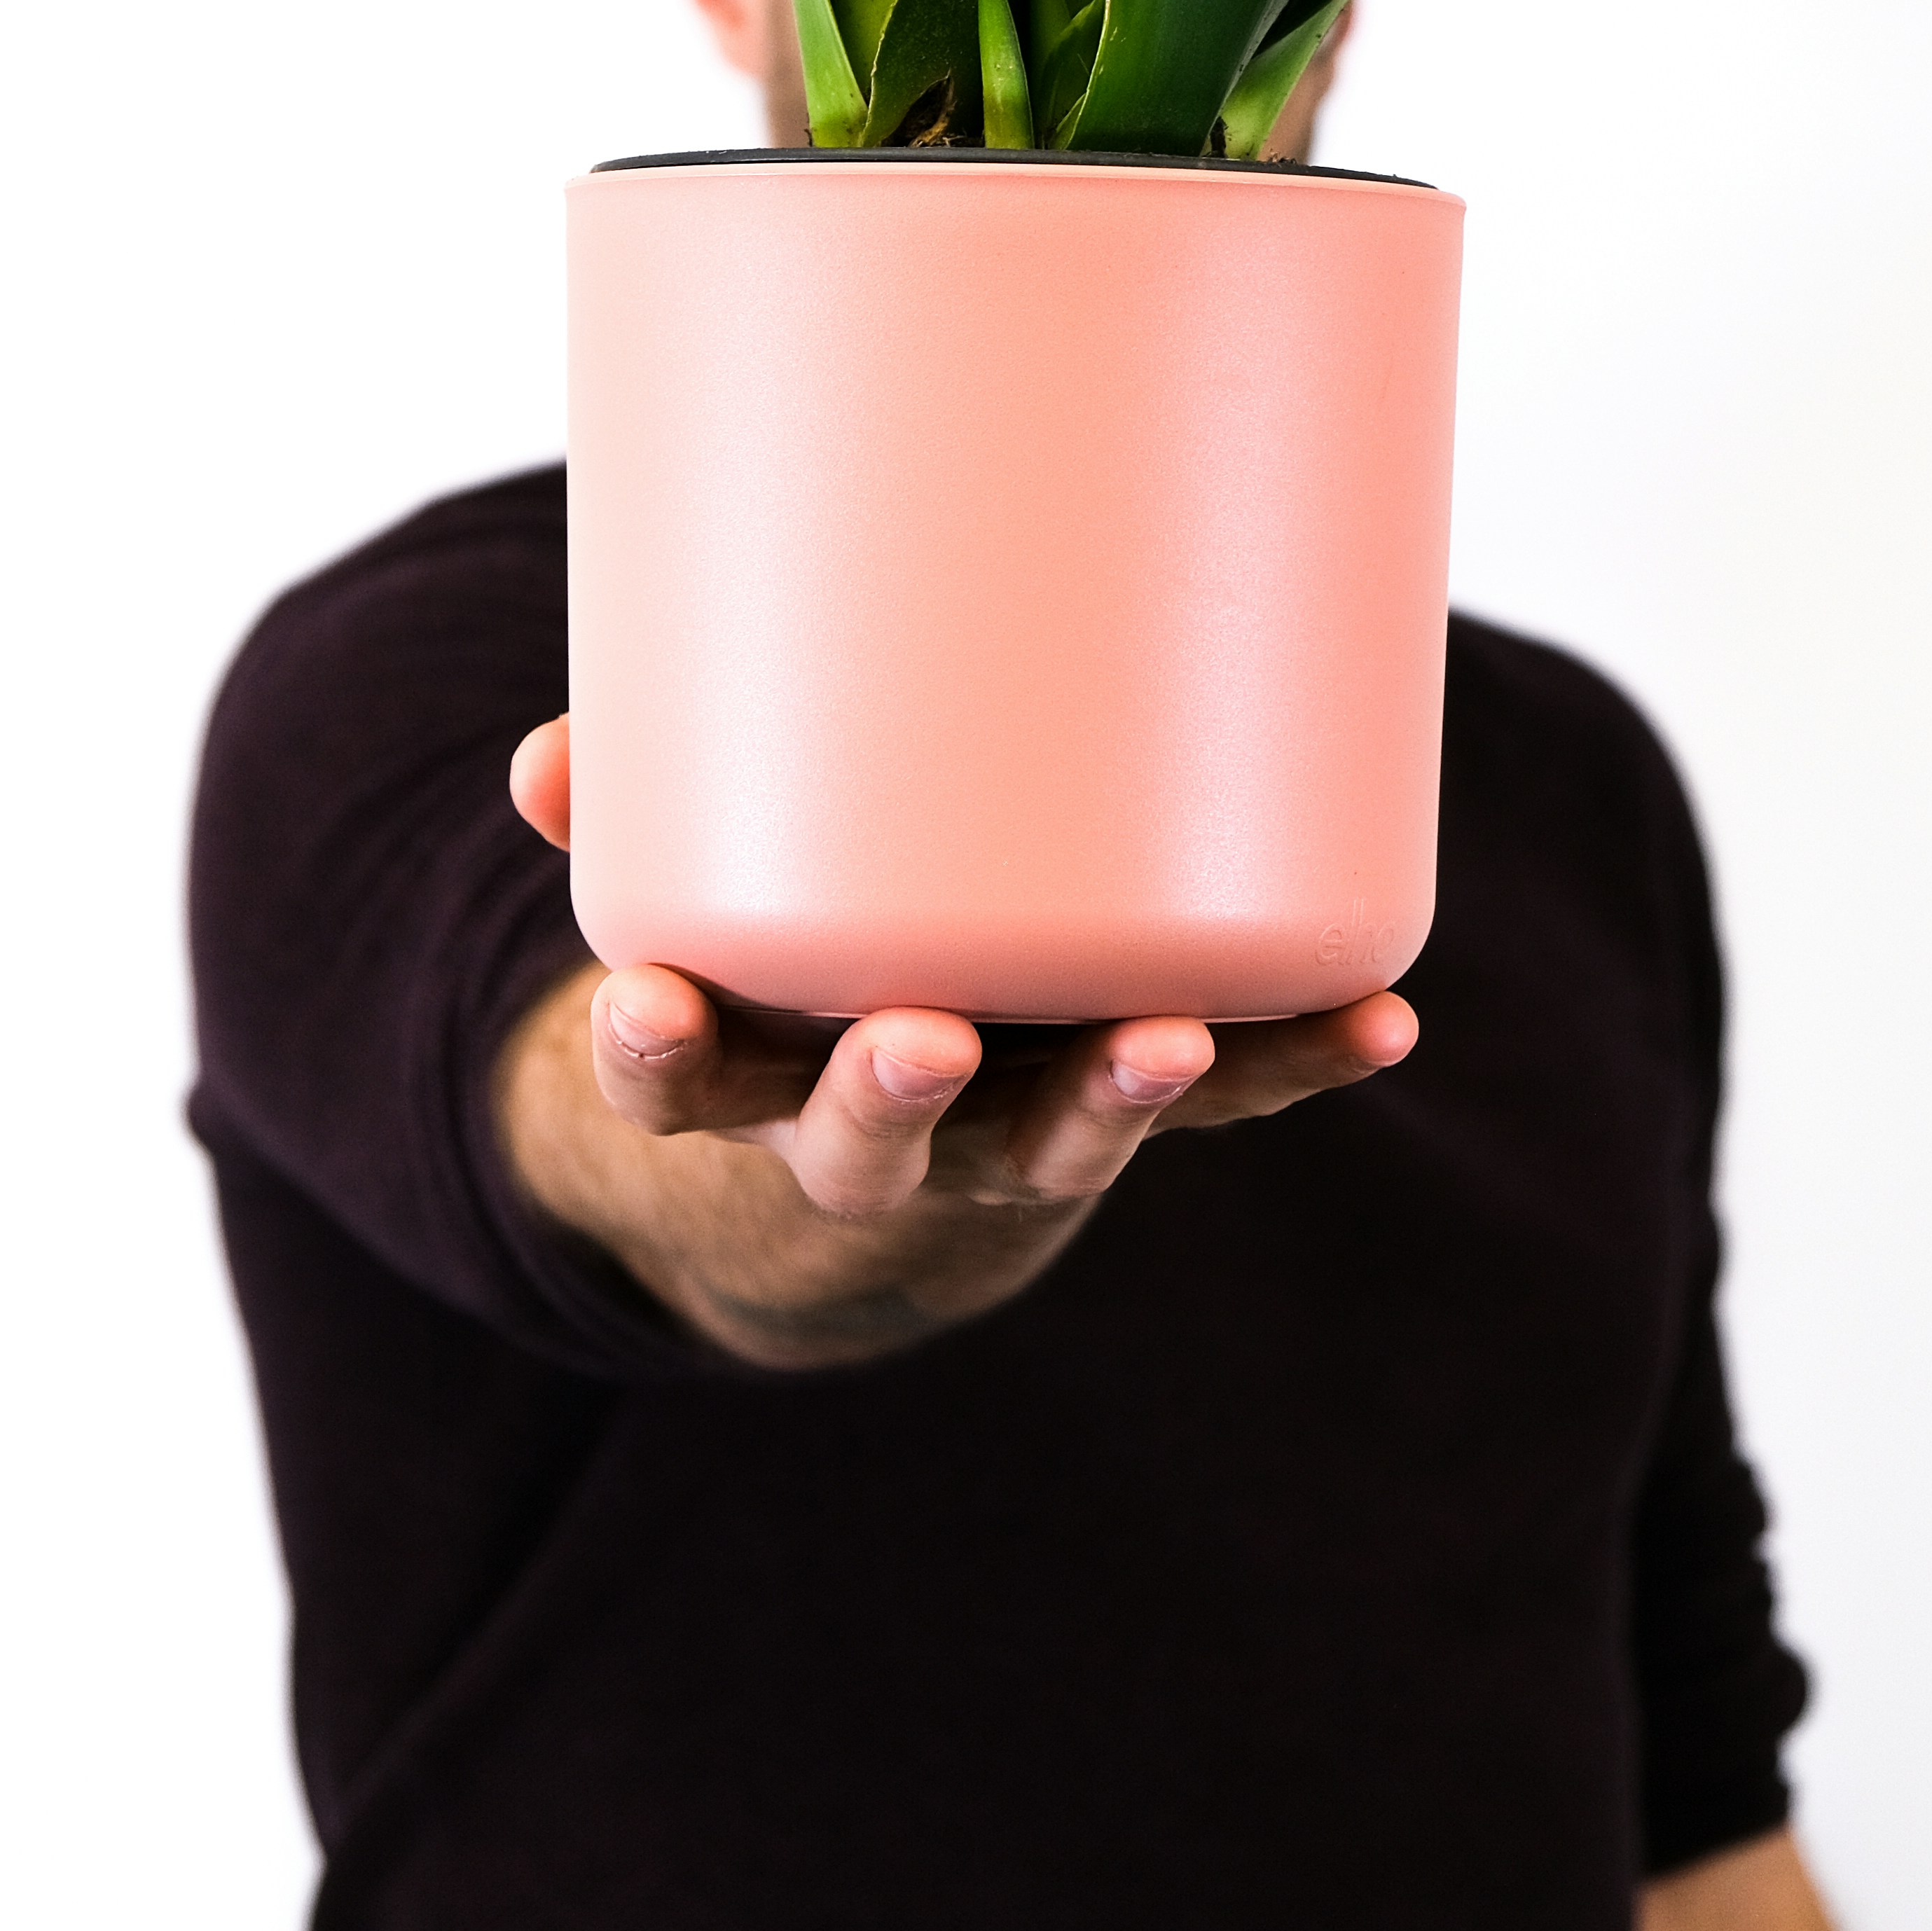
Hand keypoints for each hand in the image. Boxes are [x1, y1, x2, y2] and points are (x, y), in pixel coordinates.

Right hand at [498, 715, 1417, 1366]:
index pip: (677, 1084)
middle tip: (921, 1037)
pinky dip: (1299, 1061)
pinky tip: (1383, 1022)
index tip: (647, 1006)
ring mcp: (1009, 1132)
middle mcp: (873, 1130)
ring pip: (1057, 1137)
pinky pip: (1224, 1098)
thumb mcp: (695, 910)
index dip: (656, 1056)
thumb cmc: (782, 973)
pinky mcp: (1124, 1109)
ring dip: (1115, 1097)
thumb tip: (548, 758)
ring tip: (1165, 1038)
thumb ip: (629, 814)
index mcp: (747, 1076)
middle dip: (891, 1090)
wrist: (885, 1172)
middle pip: (868, 1138)